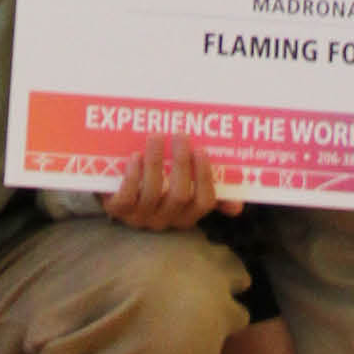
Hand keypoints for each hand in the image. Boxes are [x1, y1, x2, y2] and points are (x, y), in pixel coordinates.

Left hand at [106, 133, 223, 230]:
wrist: (116, 189)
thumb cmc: (157, 183)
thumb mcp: (182, 187)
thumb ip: (206, 190)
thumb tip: (237, 207)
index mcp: (186, 214)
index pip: (204, 202)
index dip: (204, 177)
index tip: (201, 150)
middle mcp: (165, 219)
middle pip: (179, 195)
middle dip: (182, 163)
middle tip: (181, 134)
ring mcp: (140, 217)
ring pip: (152, 193)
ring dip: (156, 162)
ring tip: (156, 136)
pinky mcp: (118, 211)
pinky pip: (126, 198)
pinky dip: (132, 177)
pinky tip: (135, 156)